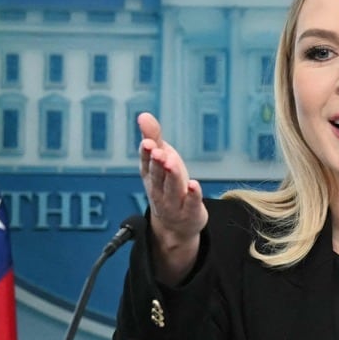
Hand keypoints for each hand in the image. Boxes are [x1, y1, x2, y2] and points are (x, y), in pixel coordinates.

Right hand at [138, 112, 205, 283]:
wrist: (175, 224)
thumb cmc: (167, 185)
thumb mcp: (162, 160)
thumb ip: (154, 138)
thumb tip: (143, 115)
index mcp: (150, 175)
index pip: (146, 163)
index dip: (146, 153)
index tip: (148, 142)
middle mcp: (159, 190)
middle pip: (157, 175)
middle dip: (157, 163)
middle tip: (158, 151)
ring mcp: (173, 202)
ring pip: (171, 188)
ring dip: (171, 175)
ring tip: (171, 162)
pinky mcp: (190, 211)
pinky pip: (191, 203)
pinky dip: (192, 195)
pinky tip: (194, 184)